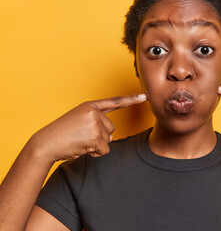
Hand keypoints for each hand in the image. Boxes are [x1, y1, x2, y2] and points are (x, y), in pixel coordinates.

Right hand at [26, 94, 146, 161]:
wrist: (46, 144)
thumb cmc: (62, 134)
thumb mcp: (79, 121)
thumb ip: (96, 123)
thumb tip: (110, 137)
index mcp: (89, 106)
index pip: (114, 102)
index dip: (131, 100)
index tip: (144, 97)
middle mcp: (94, 112)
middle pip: (111, 128)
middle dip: (100, 136)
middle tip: (81, 136)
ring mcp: (95, 124)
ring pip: (108, 139)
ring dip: (97, 145)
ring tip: (80, 141)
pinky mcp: (95, 137)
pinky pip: (105, 149)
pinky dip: (95, 153)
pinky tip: (82, 148)